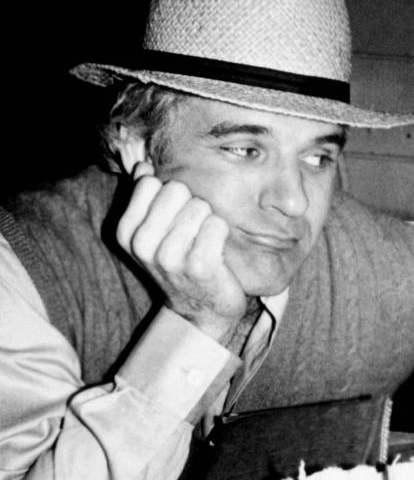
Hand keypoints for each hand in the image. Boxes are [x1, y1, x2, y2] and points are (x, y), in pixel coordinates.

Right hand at [115, 163, 247, 346]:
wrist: (201, 313)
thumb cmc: (180, 266)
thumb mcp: (152, 234)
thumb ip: (145, 199)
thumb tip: (142, 166)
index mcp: (127, 232)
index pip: (150, 182)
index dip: (170, 195)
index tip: (173, 220)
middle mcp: (143, 244)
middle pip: (176, 189)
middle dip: (190, 205)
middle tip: (192, 233)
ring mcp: (171, 257)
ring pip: (199, 205)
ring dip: (208, 221)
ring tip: (203, 244)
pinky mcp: (200, 265)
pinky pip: (217, 223)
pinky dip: (222, 233)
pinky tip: (216, 251)